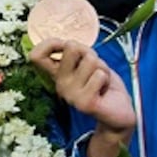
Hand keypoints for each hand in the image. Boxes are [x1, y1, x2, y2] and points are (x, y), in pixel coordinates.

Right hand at [30, 38, 135, 156]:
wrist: (119, 112)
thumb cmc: (103, 83)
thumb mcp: (88, 60)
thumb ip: (77, 51)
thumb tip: (69, 44)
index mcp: (58, 74)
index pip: (36, 56)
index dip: (50, 43)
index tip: (66, 46)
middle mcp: (60, 85)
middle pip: (70, 47)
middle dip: (90, 51)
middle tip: (94, 67)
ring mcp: (71, 95)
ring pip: (90, 59)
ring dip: (102, 67)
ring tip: (101, 81)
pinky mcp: (84, 103)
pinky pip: (99, 75)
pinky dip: (107, 78)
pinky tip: (104, 90)